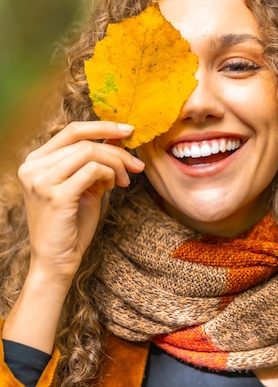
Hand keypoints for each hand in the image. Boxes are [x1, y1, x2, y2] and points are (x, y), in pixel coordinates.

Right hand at [17, 121, 143, 283]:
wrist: (57, 260)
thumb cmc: (71, 224)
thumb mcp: (84, 185)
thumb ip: (95, 160)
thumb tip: (117, 136)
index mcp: (36, 161)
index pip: (72, 131)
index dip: (102, 126)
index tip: (128, 130)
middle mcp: (33, 167)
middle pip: (83, 141)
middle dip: (116, 150)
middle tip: (136, 164)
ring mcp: (41, 180)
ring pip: (90, 153)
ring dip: (116, 164)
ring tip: (123, 181)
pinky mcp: (55, 195)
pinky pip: (93, 170)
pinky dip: (109, 174)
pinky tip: (112, 187)